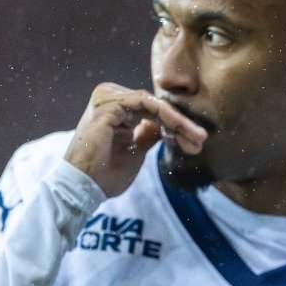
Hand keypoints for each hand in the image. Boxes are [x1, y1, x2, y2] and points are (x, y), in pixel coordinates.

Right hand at [64, 83, 206, 196]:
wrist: (83, 187)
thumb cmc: (105, 175)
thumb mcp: (136, 151)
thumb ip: (148, 135)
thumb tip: (164, 127)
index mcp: (115, 109)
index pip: (152, 112)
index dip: (176, 127)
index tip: (196, 144)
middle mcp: (110, 98)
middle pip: (156, 107)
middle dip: (182, 125)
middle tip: (202, 140)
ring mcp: (108, 98)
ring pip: (155, 105)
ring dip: (179, 122)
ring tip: (197, 138)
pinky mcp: (108, 103)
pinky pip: (147, 104)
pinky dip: (167, 116)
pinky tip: (181, 131)